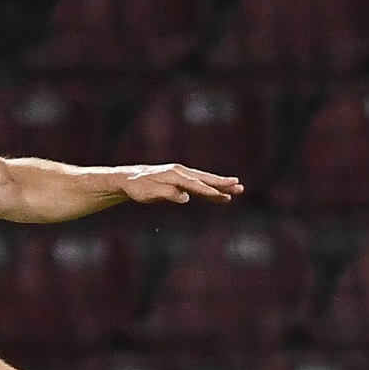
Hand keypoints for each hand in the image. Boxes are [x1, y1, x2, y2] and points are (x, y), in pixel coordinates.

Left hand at [115, 164, 241, 205]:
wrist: (129, 178)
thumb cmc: (138, 187)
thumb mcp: (149, 193)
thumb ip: (168, 194)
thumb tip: (185, 197)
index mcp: (174, 175)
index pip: (196, 185)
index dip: (210, 191)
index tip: (224, 195)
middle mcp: (180, 172)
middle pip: (205, 179)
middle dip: (223, 183)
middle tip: (239, 185)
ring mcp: (182, 175)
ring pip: (205, 180)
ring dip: (221, 185)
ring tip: (238, 188)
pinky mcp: (180, 180)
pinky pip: (199, 184)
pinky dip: (210, 189)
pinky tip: (220, 195)